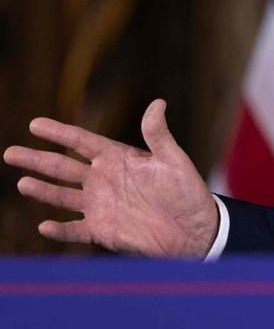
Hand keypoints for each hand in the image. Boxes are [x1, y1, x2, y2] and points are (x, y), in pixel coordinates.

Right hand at [3, 99, 218, 257]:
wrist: (194, 229)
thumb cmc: (187, 191)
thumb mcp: (173, 160)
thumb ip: (158, 135)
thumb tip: (157, 103)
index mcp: (118, 158)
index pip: (82, 142)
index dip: (59, 133)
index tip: (34, 124)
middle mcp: (103, 180)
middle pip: (63, 167)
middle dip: (37, 159)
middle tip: (10, 152)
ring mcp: (100, 206)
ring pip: (62, 196)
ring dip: (43, 191)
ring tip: (23, 182)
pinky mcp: (103, 231)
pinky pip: (74, 230)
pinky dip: (59, 230)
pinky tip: (44, 226)